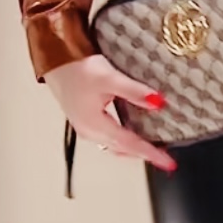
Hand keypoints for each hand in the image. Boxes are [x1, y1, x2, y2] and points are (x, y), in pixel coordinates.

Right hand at [46, 55, 176, 172]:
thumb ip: (134, 92)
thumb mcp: (109, 77)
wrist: (54, 59)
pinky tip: (133, 133)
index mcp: (94, 124)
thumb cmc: (75, 67)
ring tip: (153, 148)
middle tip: (165, 157)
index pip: (130, 144)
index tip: (168, 163)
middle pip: (122, 149)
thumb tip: (158, 103)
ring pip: (115, 146)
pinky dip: (123, 140)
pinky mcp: (85, 120)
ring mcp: (85, 127)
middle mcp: (89, 131)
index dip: (151, 154)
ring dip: (134, 149)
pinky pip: (108, 138)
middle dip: (144, 154)